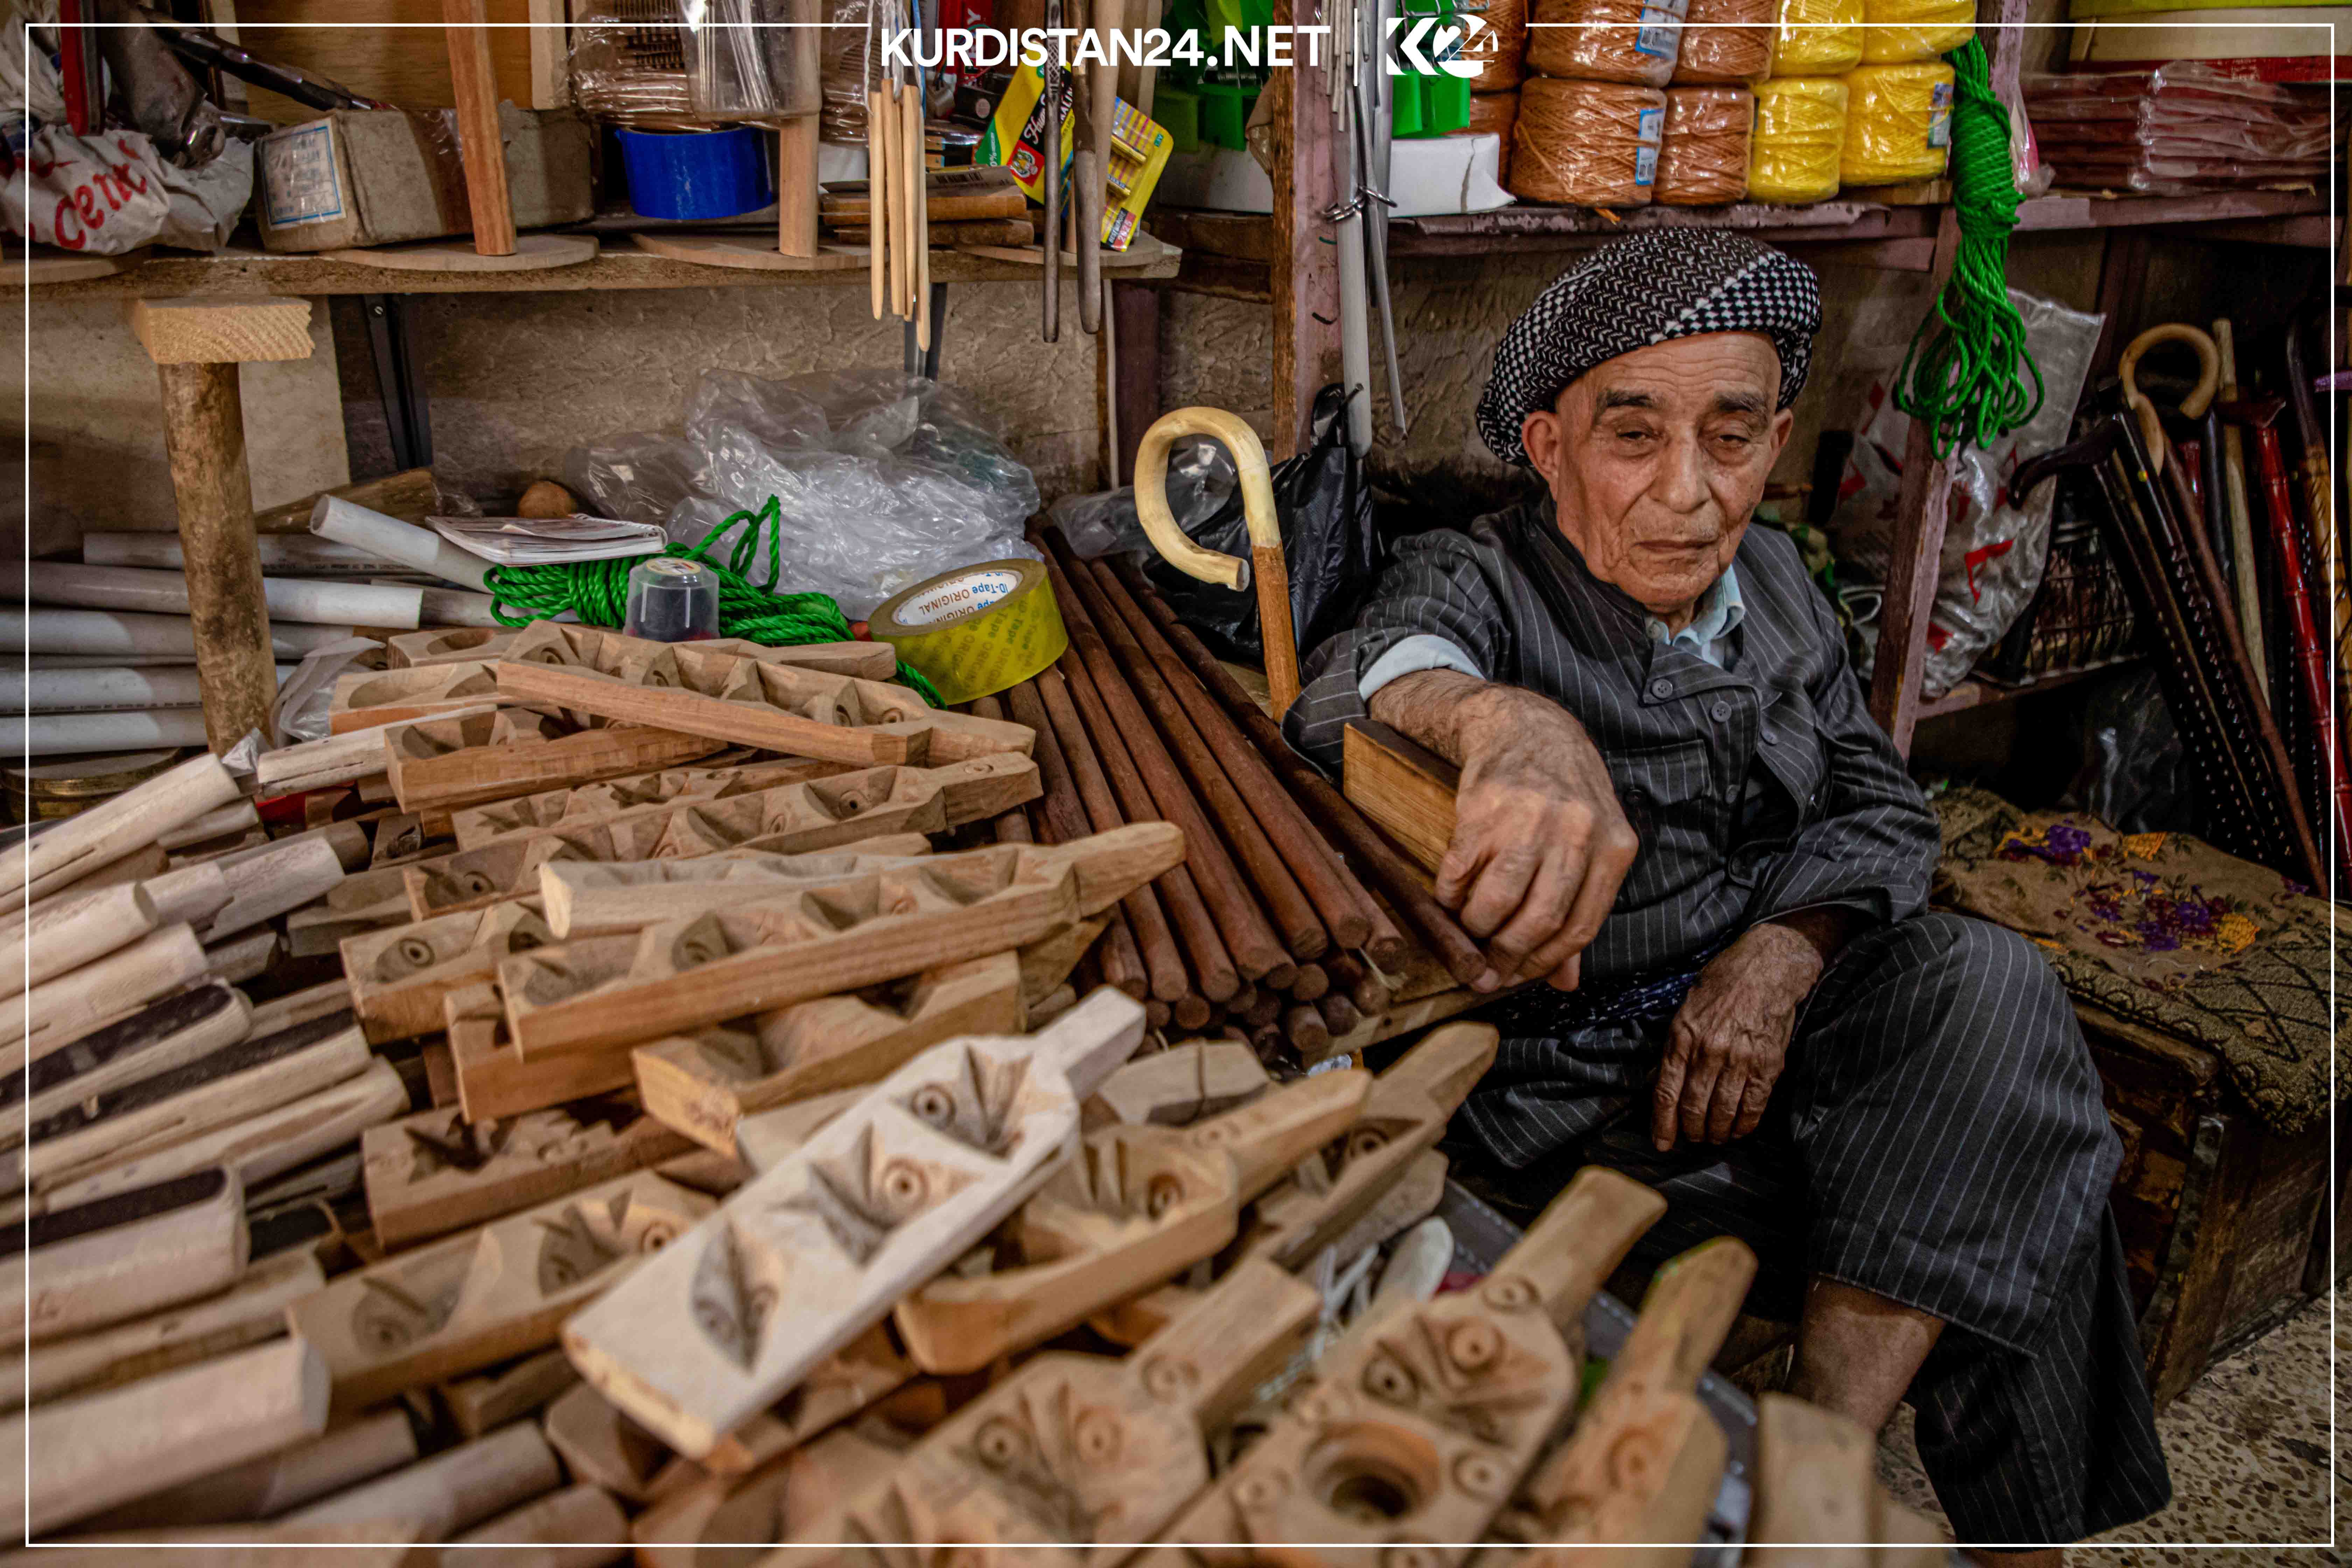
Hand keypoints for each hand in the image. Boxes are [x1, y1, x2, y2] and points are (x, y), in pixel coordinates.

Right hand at [1371, 675, 1638, 992]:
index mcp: (1614, 847)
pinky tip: (1449, 899)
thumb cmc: (1563, 797)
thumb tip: (1565, 983)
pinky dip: (1449, 897)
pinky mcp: (1483, 809)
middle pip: (1539, 920)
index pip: (1580, 927)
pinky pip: (1460, 873)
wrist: (1527, 728)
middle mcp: (1576, 832)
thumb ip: (1580, 911)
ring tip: (1469, 931)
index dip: (1544, 963)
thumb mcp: (1590, 848)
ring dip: (1476, 929)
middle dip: (1507, 955)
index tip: (1518, 976)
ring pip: (1498, 902)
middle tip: (1487, 969)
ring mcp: (1529, 819)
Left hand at [1651, 922, 1822, 1150]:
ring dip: (1717, 1132)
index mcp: (1682, 1038)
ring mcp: (1739, 1059)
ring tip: (1715, 1138)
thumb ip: (1674, 1047)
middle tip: (1693, 1139)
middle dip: (1691, 1131)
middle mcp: (1708, 1051)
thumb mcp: (1686, 1011)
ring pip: (1722, 1112)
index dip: (1663, 1124)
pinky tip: (1739, 1131)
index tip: (1662, 1143)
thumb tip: (1660, 1081)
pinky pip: (1753, 1106)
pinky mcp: (1767, 1064)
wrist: (1766, 967)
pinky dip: (1745, 1125)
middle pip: (1693, 1107)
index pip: (1666, 1092)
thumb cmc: (1722, 986)